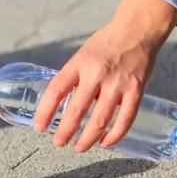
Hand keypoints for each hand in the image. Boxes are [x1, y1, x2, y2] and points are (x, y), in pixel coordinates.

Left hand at [32, 0, 176, 151]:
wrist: (137, 30)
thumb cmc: (105, 44)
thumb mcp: (81, 55)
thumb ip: (73, 78)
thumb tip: (60, 105)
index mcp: (78, 64)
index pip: (56, 91)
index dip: (45, 111)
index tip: (39, 127)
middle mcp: (96, 74)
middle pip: (77, 109)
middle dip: (65, 131)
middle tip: (59, 143)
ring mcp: (118, 83)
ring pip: (101, 119)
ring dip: (88, 138)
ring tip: (79, 147)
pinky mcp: (136, 90)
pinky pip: (126, 118)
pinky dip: (115, 134)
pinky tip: (106, 142)